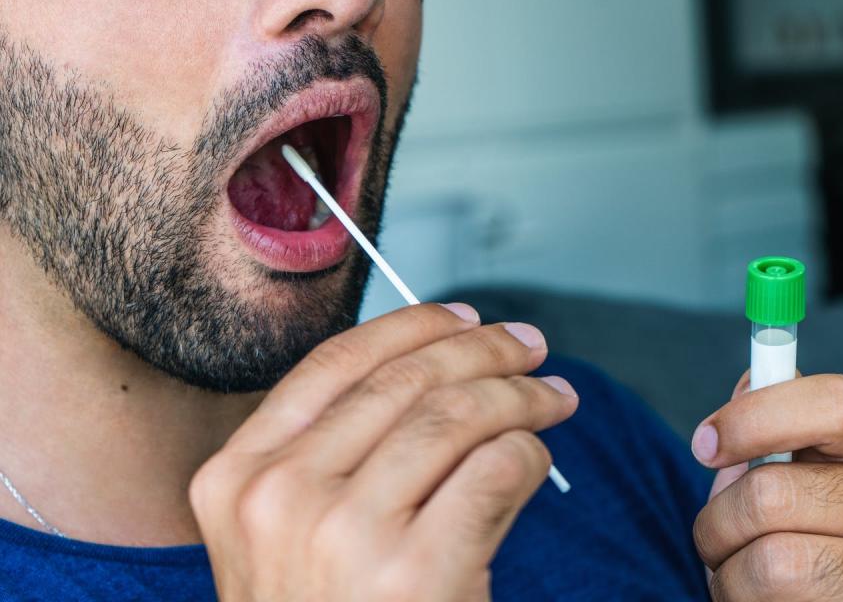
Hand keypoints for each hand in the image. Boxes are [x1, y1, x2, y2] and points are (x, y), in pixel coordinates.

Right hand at [189, 303, 577, 600]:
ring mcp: (344, 536)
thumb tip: (434, 365)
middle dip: (482, 350)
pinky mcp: (416, 575)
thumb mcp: (282, 536)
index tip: (465, 318)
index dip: (411, 327)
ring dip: (519, 395)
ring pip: (456, 415)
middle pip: (404, 381)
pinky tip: (537, 457)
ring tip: (553, 397)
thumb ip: (330, 455)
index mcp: (237, 476)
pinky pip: (495, 469)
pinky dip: (529, 451)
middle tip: (530, 347)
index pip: (335, 363)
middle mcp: (281, 497)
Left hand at [691, 371, 842, 600]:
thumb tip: (751, 382)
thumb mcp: (774, 472)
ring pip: (773, 562)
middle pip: (773, 494)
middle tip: (718, 538)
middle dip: (718, 522)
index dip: (755, 417)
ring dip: (729, 575)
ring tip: (744, 577)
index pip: (836, 404)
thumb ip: (763, 425)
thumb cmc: (786, 533)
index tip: (704, 446)